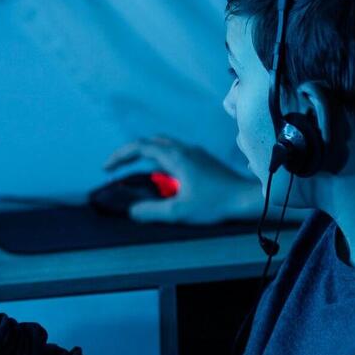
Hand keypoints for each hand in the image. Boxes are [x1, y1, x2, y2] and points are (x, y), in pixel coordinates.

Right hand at [102, 135, 259, 223]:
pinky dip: (162, 160)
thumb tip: (132, 211)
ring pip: (164, 146)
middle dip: (131, 153)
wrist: (247, 198)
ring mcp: (196, 153)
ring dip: (147, 156)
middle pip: (151, 142)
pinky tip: (165, 178)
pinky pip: (176, 153)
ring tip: (139, 174)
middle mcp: (184, 149)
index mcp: (175, 157)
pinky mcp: (204, 160)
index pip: (139, 147)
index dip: (119, 156)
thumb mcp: (179, 212)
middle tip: (118, 167)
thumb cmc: (215, 204)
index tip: (107, 168)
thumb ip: (152, 211)